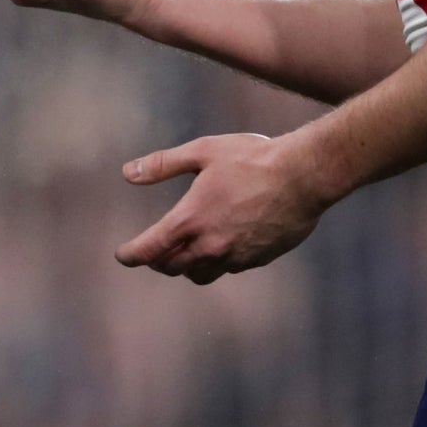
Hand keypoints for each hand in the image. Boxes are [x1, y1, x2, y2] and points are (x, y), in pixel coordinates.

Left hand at [116, 133, 337, 282]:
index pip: (148, 250)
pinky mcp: (256, 260)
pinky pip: (228, 269)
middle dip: (158, 260)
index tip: (122, 256)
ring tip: (187, 250)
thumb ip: (162, 164)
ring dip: (187, 265)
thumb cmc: (253, 158)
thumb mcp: (203, 151)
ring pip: (199, 275)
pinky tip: (224, 242)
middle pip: (171, 267)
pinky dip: (218, 261)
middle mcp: (209, 245)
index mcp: (190, 220)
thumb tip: (127, 173)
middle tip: (156, 250)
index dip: (130, 255)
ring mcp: (234, 256)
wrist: (304, 176)